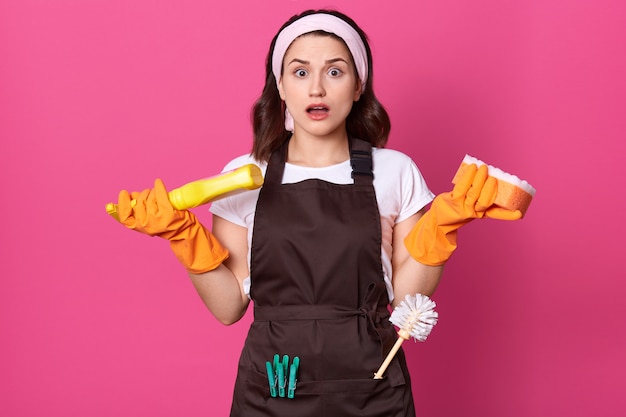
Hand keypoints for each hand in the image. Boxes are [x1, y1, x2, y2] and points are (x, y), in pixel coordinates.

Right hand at [117, 178, 193, 239]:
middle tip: (150, 192)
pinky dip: (159, 187)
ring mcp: (156, 220)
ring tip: (158, 194)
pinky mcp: (167, 214)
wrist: (183, 230)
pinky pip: (160, 196)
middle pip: (139, 202)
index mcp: (137, 227)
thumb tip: (133, 195)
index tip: (124, 192)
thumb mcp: (147, 216)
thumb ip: (137, 207)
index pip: (124, 217)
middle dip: (144, 194)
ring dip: (153, 192)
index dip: (122, 204)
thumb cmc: (163, 220)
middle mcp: (145, 226)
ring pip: (149, 198)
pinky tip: (158, 182)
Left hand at [404, 164, 519, 265]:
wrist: (439, 218)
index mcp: (483, 213)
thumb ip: (482, 194)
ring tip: (484, 168)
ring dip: (479, 180)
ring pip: (474, 193)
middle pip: (486, 201)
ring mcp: (463, 207)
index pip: (498, 214)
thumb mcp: (473, 204)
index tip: (519, 213)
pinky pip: (461, 188)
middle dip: (490, 188)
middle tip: (494, 177)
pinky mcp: (453, 201)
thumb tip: (492, 175)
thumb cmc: (459, 207)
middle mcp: (475, 212)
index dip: (509, 214)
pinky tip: (472, 168)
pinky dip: (468, 177)